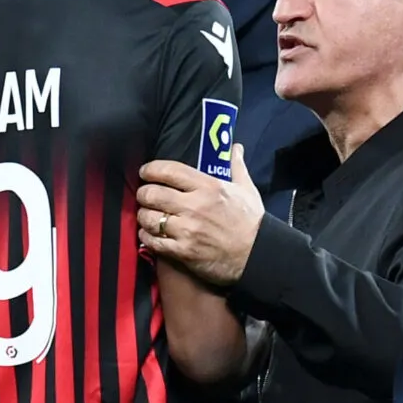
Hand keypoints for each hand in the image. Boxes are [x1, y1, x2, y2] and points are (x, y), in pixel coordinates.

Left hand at [137, 144, 264, 286]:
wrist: (258, 255)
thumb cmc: (252, 222)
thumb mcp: (247, 189)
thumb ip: (236, 166)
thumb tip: (235, 147)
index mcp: (208, 187)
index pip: (169, 170)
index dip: (151, 169)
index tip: (146, 172)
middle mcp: (194, 206)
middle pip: (152, 193)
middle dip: (144, 193)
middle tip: (145, 195)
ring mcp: (187, 230)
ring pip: (149, 218)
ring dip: (144, 216)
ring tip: (147, 215)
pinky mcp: (183, 251)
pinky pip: (153, 241)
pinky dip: (147, 236)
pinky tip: (150, 234)